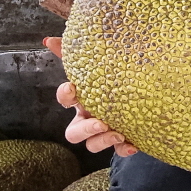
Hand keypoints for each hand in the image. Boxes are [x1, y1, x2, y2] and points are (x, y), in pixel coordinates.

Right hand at [43, 37, 137, 156]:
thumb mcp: (95, 63)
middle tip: (100, 123)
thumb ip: (72, 52)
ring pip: (93, 145)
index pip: (64, 99)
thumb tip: (48, 39)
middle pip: (74, 133)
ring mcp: (103, 132)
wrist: (142, 92)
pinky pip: (118, 151)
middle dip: (85, 130)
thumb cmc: (110, 78)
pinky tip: (133, 144)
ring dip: (103, 141)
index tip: (72, 87)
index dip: (64, 95)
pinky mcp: (120, 141)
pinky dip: (124, 149)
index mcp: (81, 99)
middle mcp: (88, 118)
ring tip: (118, 133)